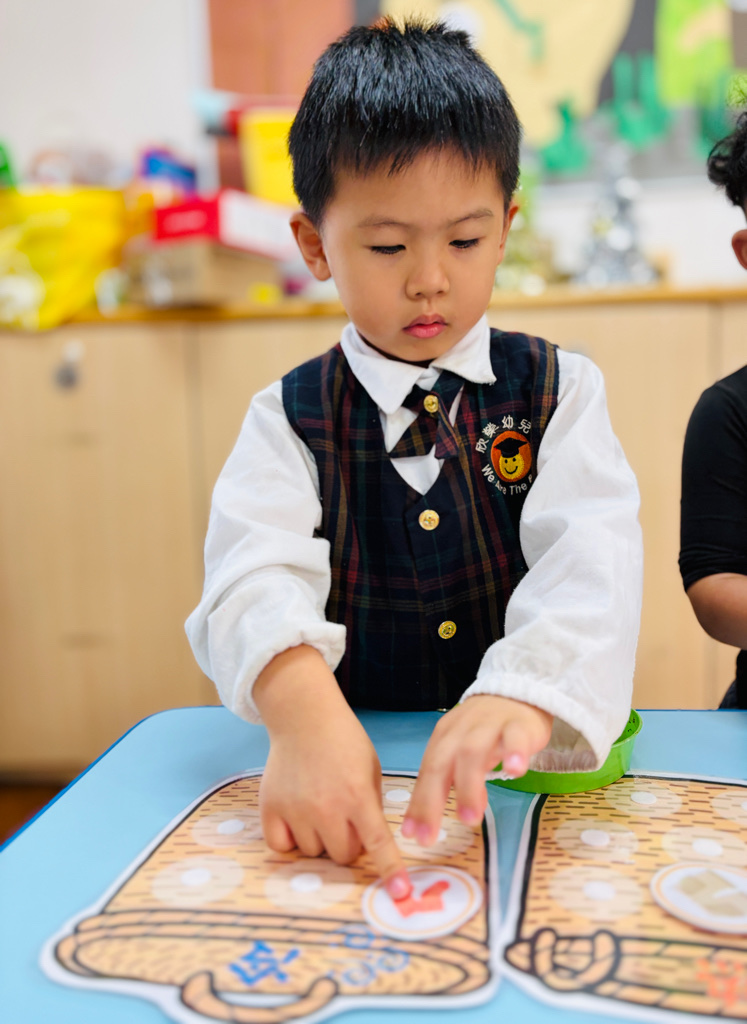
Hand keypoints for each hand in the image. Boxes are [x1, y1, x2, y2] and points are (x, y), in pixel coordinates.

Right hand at [254, 645, 410, 899]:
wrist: (304, 717)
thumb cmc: (344, 741)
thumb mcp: (371, 770)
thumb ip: (371, 807)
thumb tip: (368, 845)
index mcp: (357, 796)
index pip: (377, 843)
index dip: (389, 870)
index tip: (400, 893)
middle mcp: (326, 807)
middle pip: (342, 856)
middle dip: (348, 844)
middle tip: (344, 819)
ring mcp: (295, 809)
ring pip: (313, 854)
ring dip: (319, 840)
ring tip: (318, 808)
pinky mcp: (270, 808)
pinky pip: (282, 847)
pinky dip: (291, 840)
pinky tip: (297, 817)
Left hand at [403, 695, 551, 843]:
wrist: (515, 692)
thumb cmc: (484, 730)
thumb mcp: (462, 753)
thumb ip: (452, 782)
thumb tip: (446, 819)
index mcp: (443, 739)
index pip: (426, 772)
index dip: (418, 804)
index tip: (412, 836)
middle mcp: (460, 732)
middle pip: (441, 763)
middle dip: (433, 800)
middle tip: (431, 836)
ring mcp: (489, 725)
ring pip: (474, 752)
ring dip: (469, 786)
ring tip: (470, 818)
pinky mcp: (518, 724)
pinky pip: (515, 736)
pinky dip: (514, 752)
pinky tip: (516, 771)